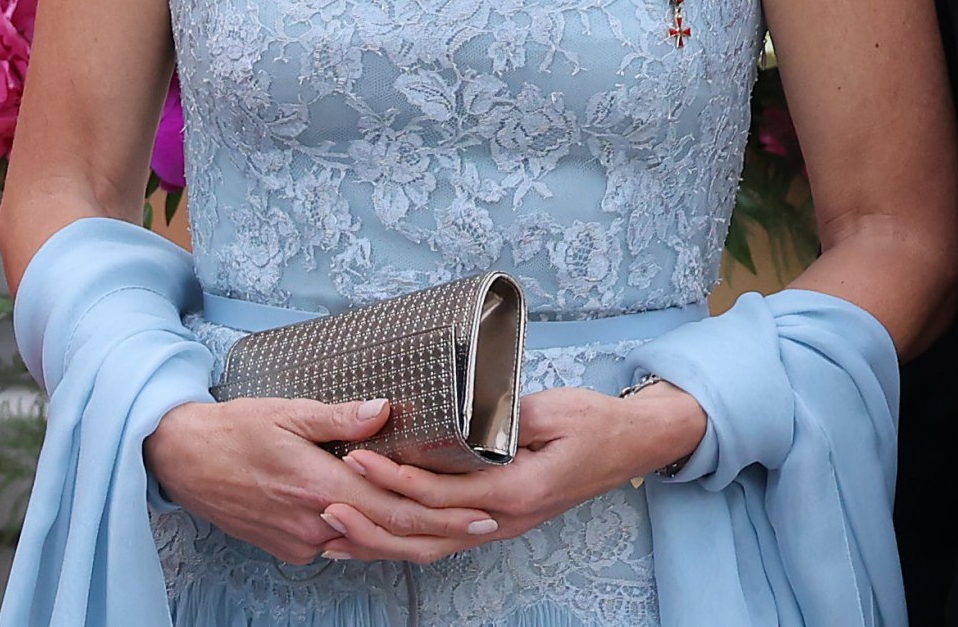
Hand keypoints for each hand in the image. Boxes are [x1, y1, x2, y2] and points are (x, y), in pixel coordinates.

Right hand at [143, 396, 500, 564]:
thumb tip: (386, 410)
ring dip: (412, 538)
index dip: (444, 513)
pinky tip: (395, 524)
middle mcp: (315, 522)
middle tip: (485, 522)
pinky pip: (342, 546)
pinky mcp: (290, 548)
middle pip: (392, 537)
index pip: (397, 509)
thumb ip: (340, 417)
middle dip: (443, 532)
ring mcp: (302, 541)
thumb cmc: (235, 429)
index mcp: (320, 485)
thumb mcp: (288, 412)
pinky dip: (374, 537)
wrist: (183, 460)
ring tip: (453, 523)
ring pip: (369, 546)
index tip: (482, 510)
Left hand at [317, 381, 706, 564]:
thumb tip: (462, 422)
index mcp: (515, 491)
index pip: (442, 494)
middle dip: (373, 522)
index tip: (361, 458)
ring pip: (432, 548)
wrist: (630, 445)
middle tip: (326, 504)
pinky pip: (446, 541)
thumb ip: (505, 421)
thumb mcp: (551, 409)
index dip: (398, 481)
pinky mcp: (498, 521)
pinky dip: (406, 542)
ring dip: (381, 542)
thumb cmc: (593, 422)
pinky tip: (377, 539)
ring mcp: (501, 527)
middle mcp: (504, 520)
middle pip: (427, 534)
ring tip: (335, 535)